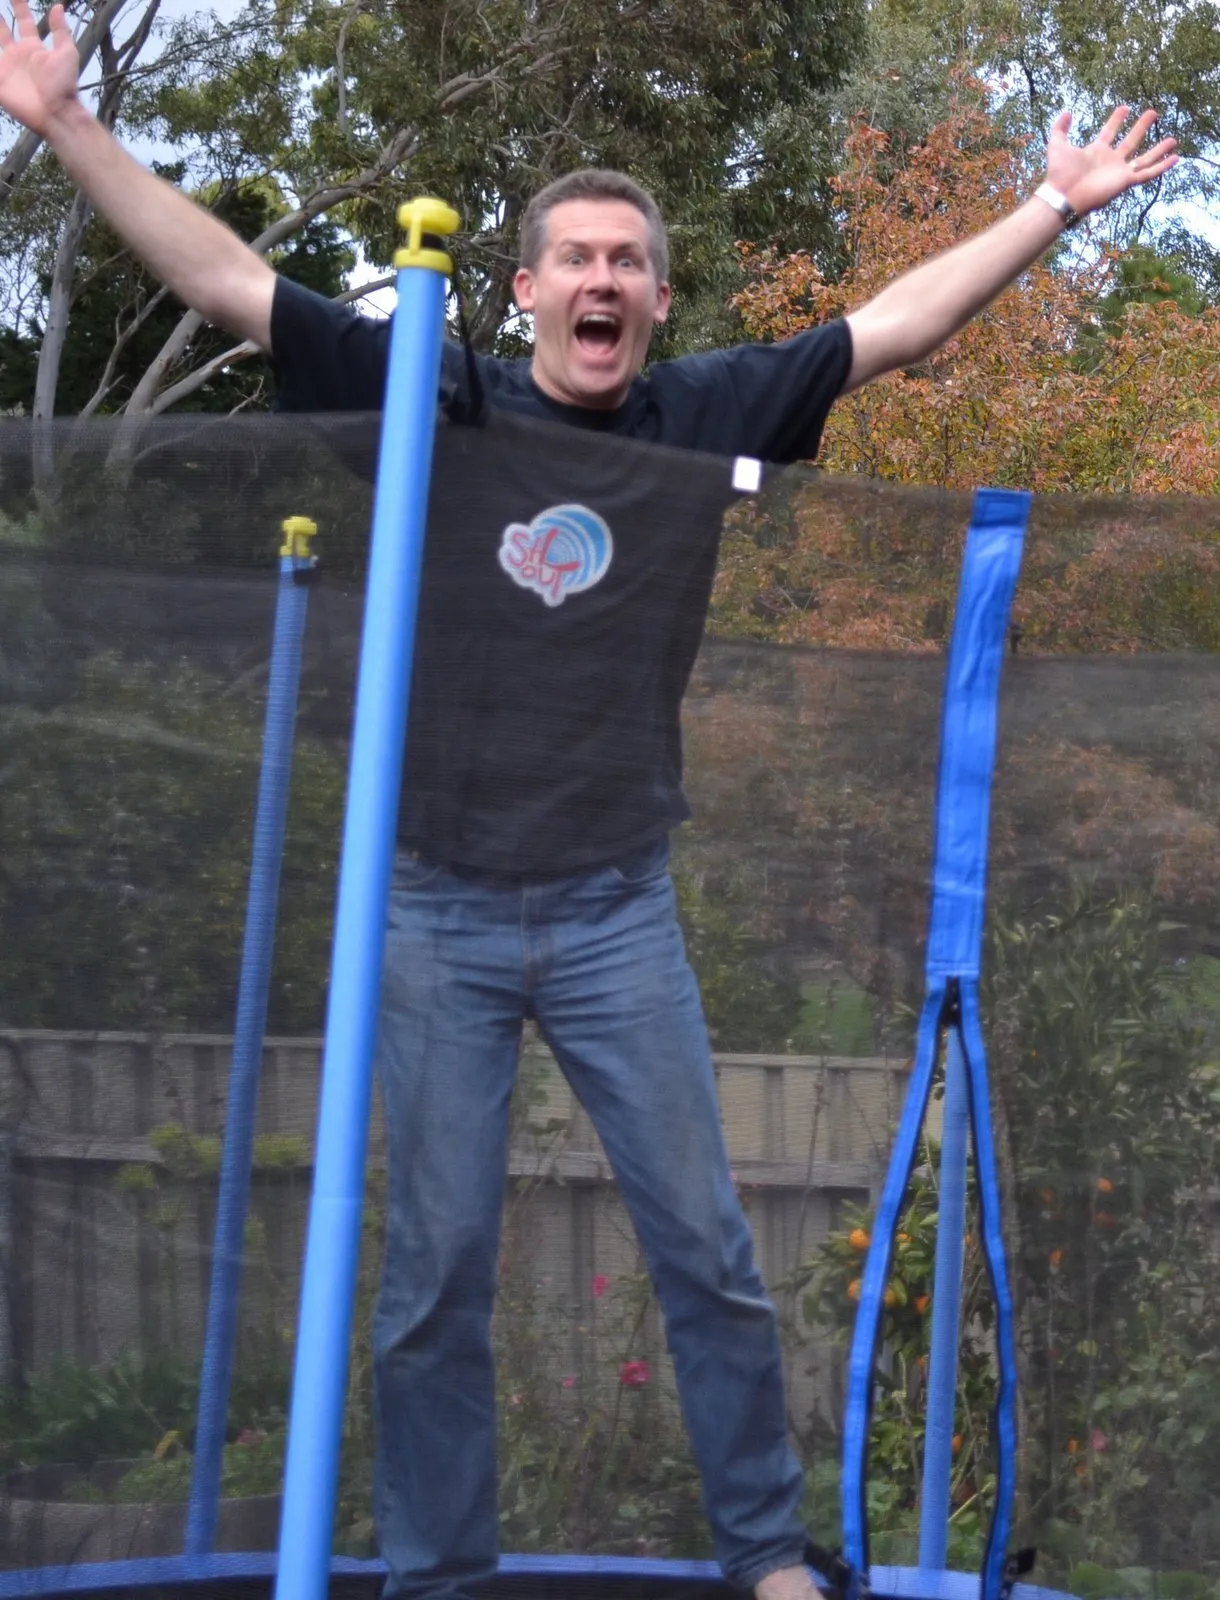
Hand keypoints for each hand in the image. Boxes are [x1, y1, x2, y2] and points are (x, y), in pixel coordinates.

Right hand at [0, 1, 79, 136]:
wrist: (57, 113)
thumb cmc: (63, 85)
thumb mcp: (67, 54)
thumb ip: (61, 31)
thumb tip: (58, 6)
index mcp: (33, 47)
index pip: (23, 20)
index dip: (19, 5)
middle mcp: (18, 55)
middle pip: (3, 30)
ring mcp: (7, 68)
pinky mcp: (0, 82)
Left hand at [1046, 107, 1177, 217]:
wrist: (1063, 195)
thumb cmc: (1059, 174)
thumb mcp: (1056, 145)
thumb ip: (1060, 128)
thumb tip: (1066, 112)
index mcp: (1096, 151)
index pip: (1109, 132)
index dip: (1117, 119)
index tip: (1124, 107)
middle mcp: (1110, 161)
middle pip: (1130, 141)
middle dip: (1141, 127)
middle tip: (1153, 112)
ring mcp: (1119, 171)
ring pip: (1144, 159)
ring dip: (1158, 149)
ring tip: (1173, 139)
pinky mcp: (1125, 181)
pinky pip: (1147, 174)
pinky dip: (1161, 167)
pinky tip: (1174, 158)